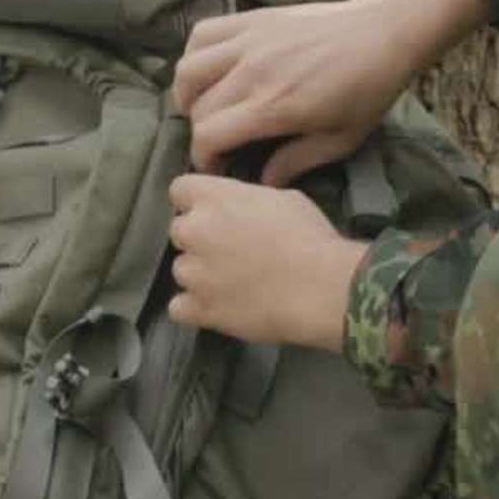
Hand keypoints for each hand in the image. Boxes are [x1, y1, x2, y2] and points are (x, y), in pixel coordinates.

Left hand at [164, 175, 363, 350]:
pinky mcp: (199, 308)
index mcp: (214, 197)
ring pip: (181, 270)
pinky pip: (179, 308)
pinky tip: (217, 307)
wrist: (320, 288)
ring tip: (232, 284)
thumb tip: (243, 211)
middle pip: (179, 231)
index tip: (214, 212)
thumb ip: (248, 201)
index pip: (180, 190)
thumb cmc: (310, 238)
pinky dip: (194, 308)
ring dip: (200, 275)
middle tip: (231, 251)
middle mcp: (194, 231)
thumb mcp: (284, 199)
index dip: (196, 201)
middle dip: (200, 240)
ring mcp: (193, 273)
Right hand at [174, 0, 487, 184]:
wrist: (383, 32)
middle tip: (220, 143)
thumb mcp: (341, 140)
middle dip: (202, 133)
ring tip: (205, 105)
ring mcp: (248, 41)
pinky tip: (212, 68)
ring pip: (188, 69)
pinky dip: (196, 54)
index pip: (208, 136)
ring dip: (189, 94)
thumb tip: (262, 181)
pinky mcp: (251, 19)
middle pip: (198, 108)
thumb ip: (296, 162)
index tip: (218, 167)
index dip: (204, 159)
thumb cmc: (367, 90)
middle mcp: (251, 72)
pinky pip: (202, 33)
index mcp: (272, 106)